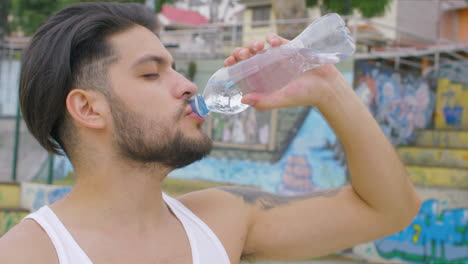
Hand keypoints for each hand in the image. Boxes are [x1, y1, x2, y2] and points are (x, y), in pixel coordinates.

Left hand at [224, 33, 348, 110]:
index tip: (229, 62)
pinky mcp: (289, 48)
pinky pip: (276, 40)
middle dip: (241, 52)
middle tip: (242, 54)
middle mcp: (267, 67)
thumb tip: (243, 99)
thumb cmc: (302, 95)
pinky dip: (272, 38)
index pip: (242, 70)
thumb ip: (263, 102)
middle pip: (248, 56)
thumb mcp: (281, 99)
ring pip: (259, 46)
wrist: (325, 86)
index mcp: (262, 79)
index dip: (234, 64)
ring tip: (256, 48)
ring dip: (254, 44)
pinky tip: (271, 42)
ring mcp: (277, 57)